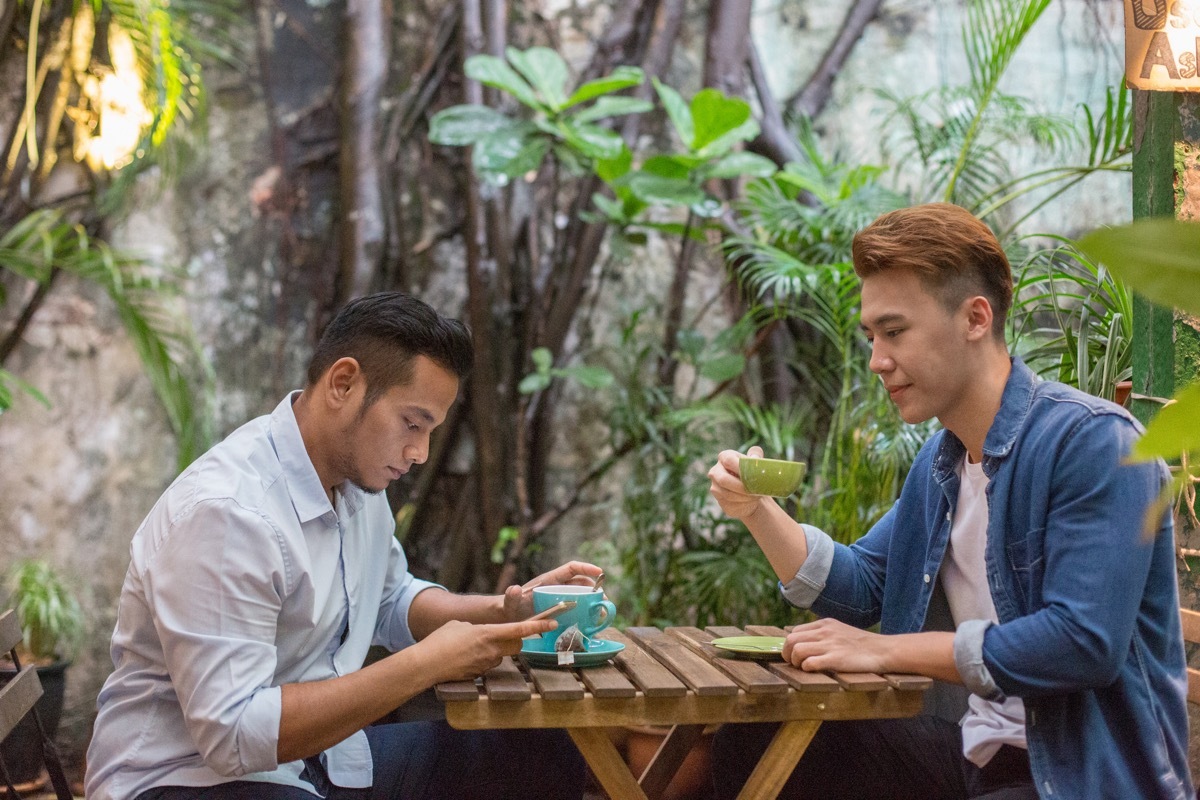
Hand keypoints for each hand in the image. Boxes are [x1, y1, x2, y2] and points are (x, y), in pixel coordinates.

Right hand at [420, 618, 556, 682]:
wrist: (426, 665)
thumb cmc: (440, 641)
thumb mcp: (459, 624)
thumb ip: (475, 627)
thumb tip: (479, 633)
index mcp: (488, 633)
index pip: (519, 629)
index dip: (538, 626)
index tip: (553, 623)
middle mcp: (491, 650)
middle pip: (517, 644)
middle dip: (518, 639)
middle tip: (509, 633)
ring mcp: (486, 664)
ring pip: (501, 655)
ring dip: (495, 650)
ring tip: (472, 646)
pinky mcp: (478, 675)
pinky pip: (487, 665)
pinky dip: (482, 659)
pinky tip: (465, 657)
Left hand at [501, 561, 603, 620]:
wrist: (509, 618)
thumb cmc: (510, 607)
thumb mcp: (510, 603)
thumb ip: (511, 597)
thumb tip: (514, 589)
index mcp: (549, 580)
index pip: (571, 568)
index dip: (586, 568)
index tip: (600, 572)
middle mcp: (557, 587)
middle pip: (581, 583)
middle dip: (595, 589)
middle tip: (604, 601)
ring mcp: (560, 599)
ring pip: (581, 596)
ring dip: (593, 603)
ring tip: (601, 615)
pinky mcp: (561, 611)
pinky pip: (577, 610)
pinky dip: (586, 615)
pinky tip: (592, 625)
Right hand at [708, 445, 769, 522]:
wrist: (749, 491)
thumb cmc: (752, 473)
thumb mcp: (755, 463)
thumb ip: (756, 455)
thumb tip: (754, 456)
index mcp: (724, 457)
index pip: (728, 460)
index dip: (740, 467)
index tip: (752, 474)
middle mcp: (716, 471)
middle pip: (724, 479)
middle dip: (741, 486)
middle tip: (755, 490)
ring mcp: (715, 486)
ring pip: (728, 494)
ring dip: (744, 497)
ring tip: (757, 496)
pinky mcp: (719, 500)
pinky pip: (730, 504)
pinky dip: (743, 504)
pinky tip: (751, 501)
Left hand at [783, 617, 888, 673]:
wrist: (883, 650)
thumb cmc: (861, 644)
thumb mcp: (839, 630)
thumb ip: (822, 633)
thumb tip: (803, 643)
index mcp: (824, 624)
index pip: (794, 631)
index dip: (790, 645)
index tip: (794, 655)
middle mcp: (824, 632)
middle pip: (790, 640)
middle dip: (787, 654)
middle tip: (794, 664)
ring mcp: (830, 645)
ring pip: (797, 650)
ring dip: (795, 662)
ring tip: (803, 668)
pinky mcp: (836, 659)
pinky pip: (809, 663)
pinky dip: (806, 669)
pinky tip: (814, 671)